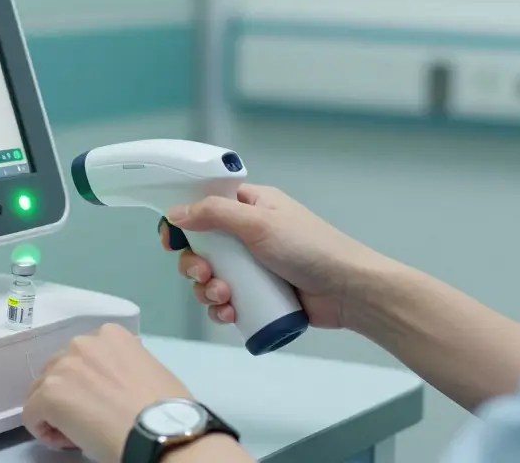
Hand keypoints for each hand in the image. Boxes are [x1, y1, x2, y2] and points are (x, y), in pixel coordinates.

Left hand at [23, 324, 189, 461]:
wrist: (158, 430)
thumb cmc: (163, 406)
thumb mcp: (147, 369)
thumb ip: (123, 366)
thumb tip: (112, 385)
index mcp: (110, 335)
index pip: (83, 357)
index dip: (88, 382)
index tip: (102, 402)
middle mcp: (82, 343)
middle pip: (59, 370)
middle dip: (68, 394)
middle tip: (89, 417)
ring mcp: (63, 367)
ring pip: (42, 391)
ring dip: (56, 411)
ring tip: (80, 430)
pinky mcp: (49, 394)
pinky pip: (31, 414)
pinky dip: (44, 429)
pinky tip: (68, 439)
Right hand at [162, 184, 383, 329]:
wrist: (348, 291)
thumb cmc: (312, 249)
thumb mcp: (259, 223)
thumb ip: (215, 214)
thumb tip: (176, 213)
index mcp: (251, 206)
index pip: (206, 207)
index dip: (184, 223)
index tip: (172, 241)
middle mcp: (249, 234)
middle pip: (202, 248)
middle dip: (196, 266)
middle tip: (206, 274)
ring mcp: (254, 267)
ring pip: (211, 278)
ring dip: (208, 291)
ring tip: (225, 298)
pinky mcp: (259, 295)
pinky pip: (227, 302)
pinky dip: (222, 309)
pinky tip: (231, 314)